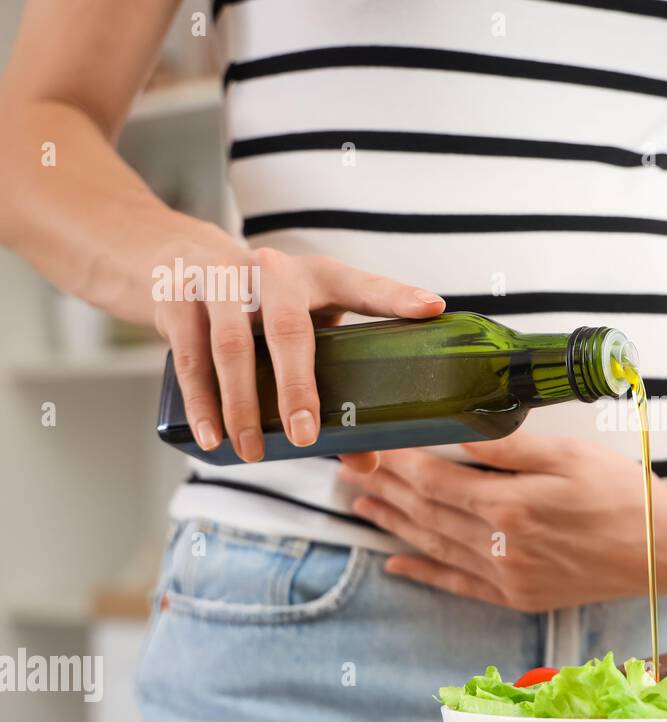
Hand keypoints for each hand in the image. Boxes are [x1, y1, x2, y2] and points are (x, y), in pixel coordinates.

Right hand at [154, 247, 443, 462]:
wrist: (178, 259)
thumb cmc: (264, 306)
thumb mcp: (305, 329)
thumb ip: (336, 385)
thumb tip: (367, 461)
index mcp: (319, 277)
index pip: (363, 286)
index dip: (398, 297)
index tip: (432, 310)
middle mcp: (273, 272)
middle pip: (288, 329)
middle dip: (298, 387)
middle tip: (307, 438)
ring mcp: (222, 282)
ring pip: (232, 348)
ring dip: (243, 406)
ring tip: (253, 453)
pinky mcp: (179, 299)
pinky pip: (189, 357)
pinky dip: (201, 402)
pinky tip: (211, 437)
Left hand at [337, 432, 666, 610]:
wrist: (665, 550)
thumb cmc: (622, 492)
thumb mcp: (568, 455)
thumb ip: (507, 448)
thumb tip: (453, 433)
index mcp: (510, 506)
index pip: (434, 481)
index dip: (396, 463)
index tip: (368, 446)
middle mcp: (501, 547)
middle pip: (426, 514)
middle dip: (385, 490)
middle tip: (349, 471)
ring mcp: (508, 576)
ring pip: (435, 547)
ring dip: (394, 526)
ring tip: (362, 507)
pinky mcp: (519, 596)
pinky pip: (458, 585)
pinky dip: (424, 573)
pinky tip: (396, 564)